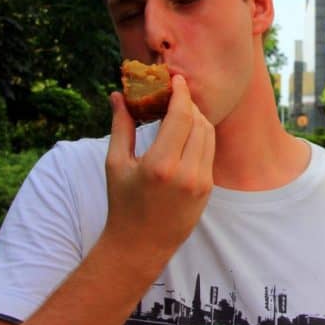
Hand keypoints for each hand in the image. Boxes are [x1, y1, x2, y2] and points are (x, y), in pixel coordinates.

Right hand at [102, 74, 214, 262]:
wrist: (141, 245)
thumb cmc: (122, 203)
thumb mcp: (115, 164)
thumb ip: (121, 126)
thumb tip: (117, 95)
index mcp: (160, 165)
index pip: (181, 116)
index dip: (181, 93)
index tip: (177, 78)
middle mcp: (186, 173)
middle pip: (199, 121)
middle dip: (189, 104)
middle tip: (177, 93)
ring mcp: (201, 182)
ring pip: (209, 135)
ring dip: (197, 118)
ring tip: (181, 111)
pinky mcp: (208, 189)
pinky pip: (210, 151)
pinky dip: (201, 136)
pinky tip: (187, 131)